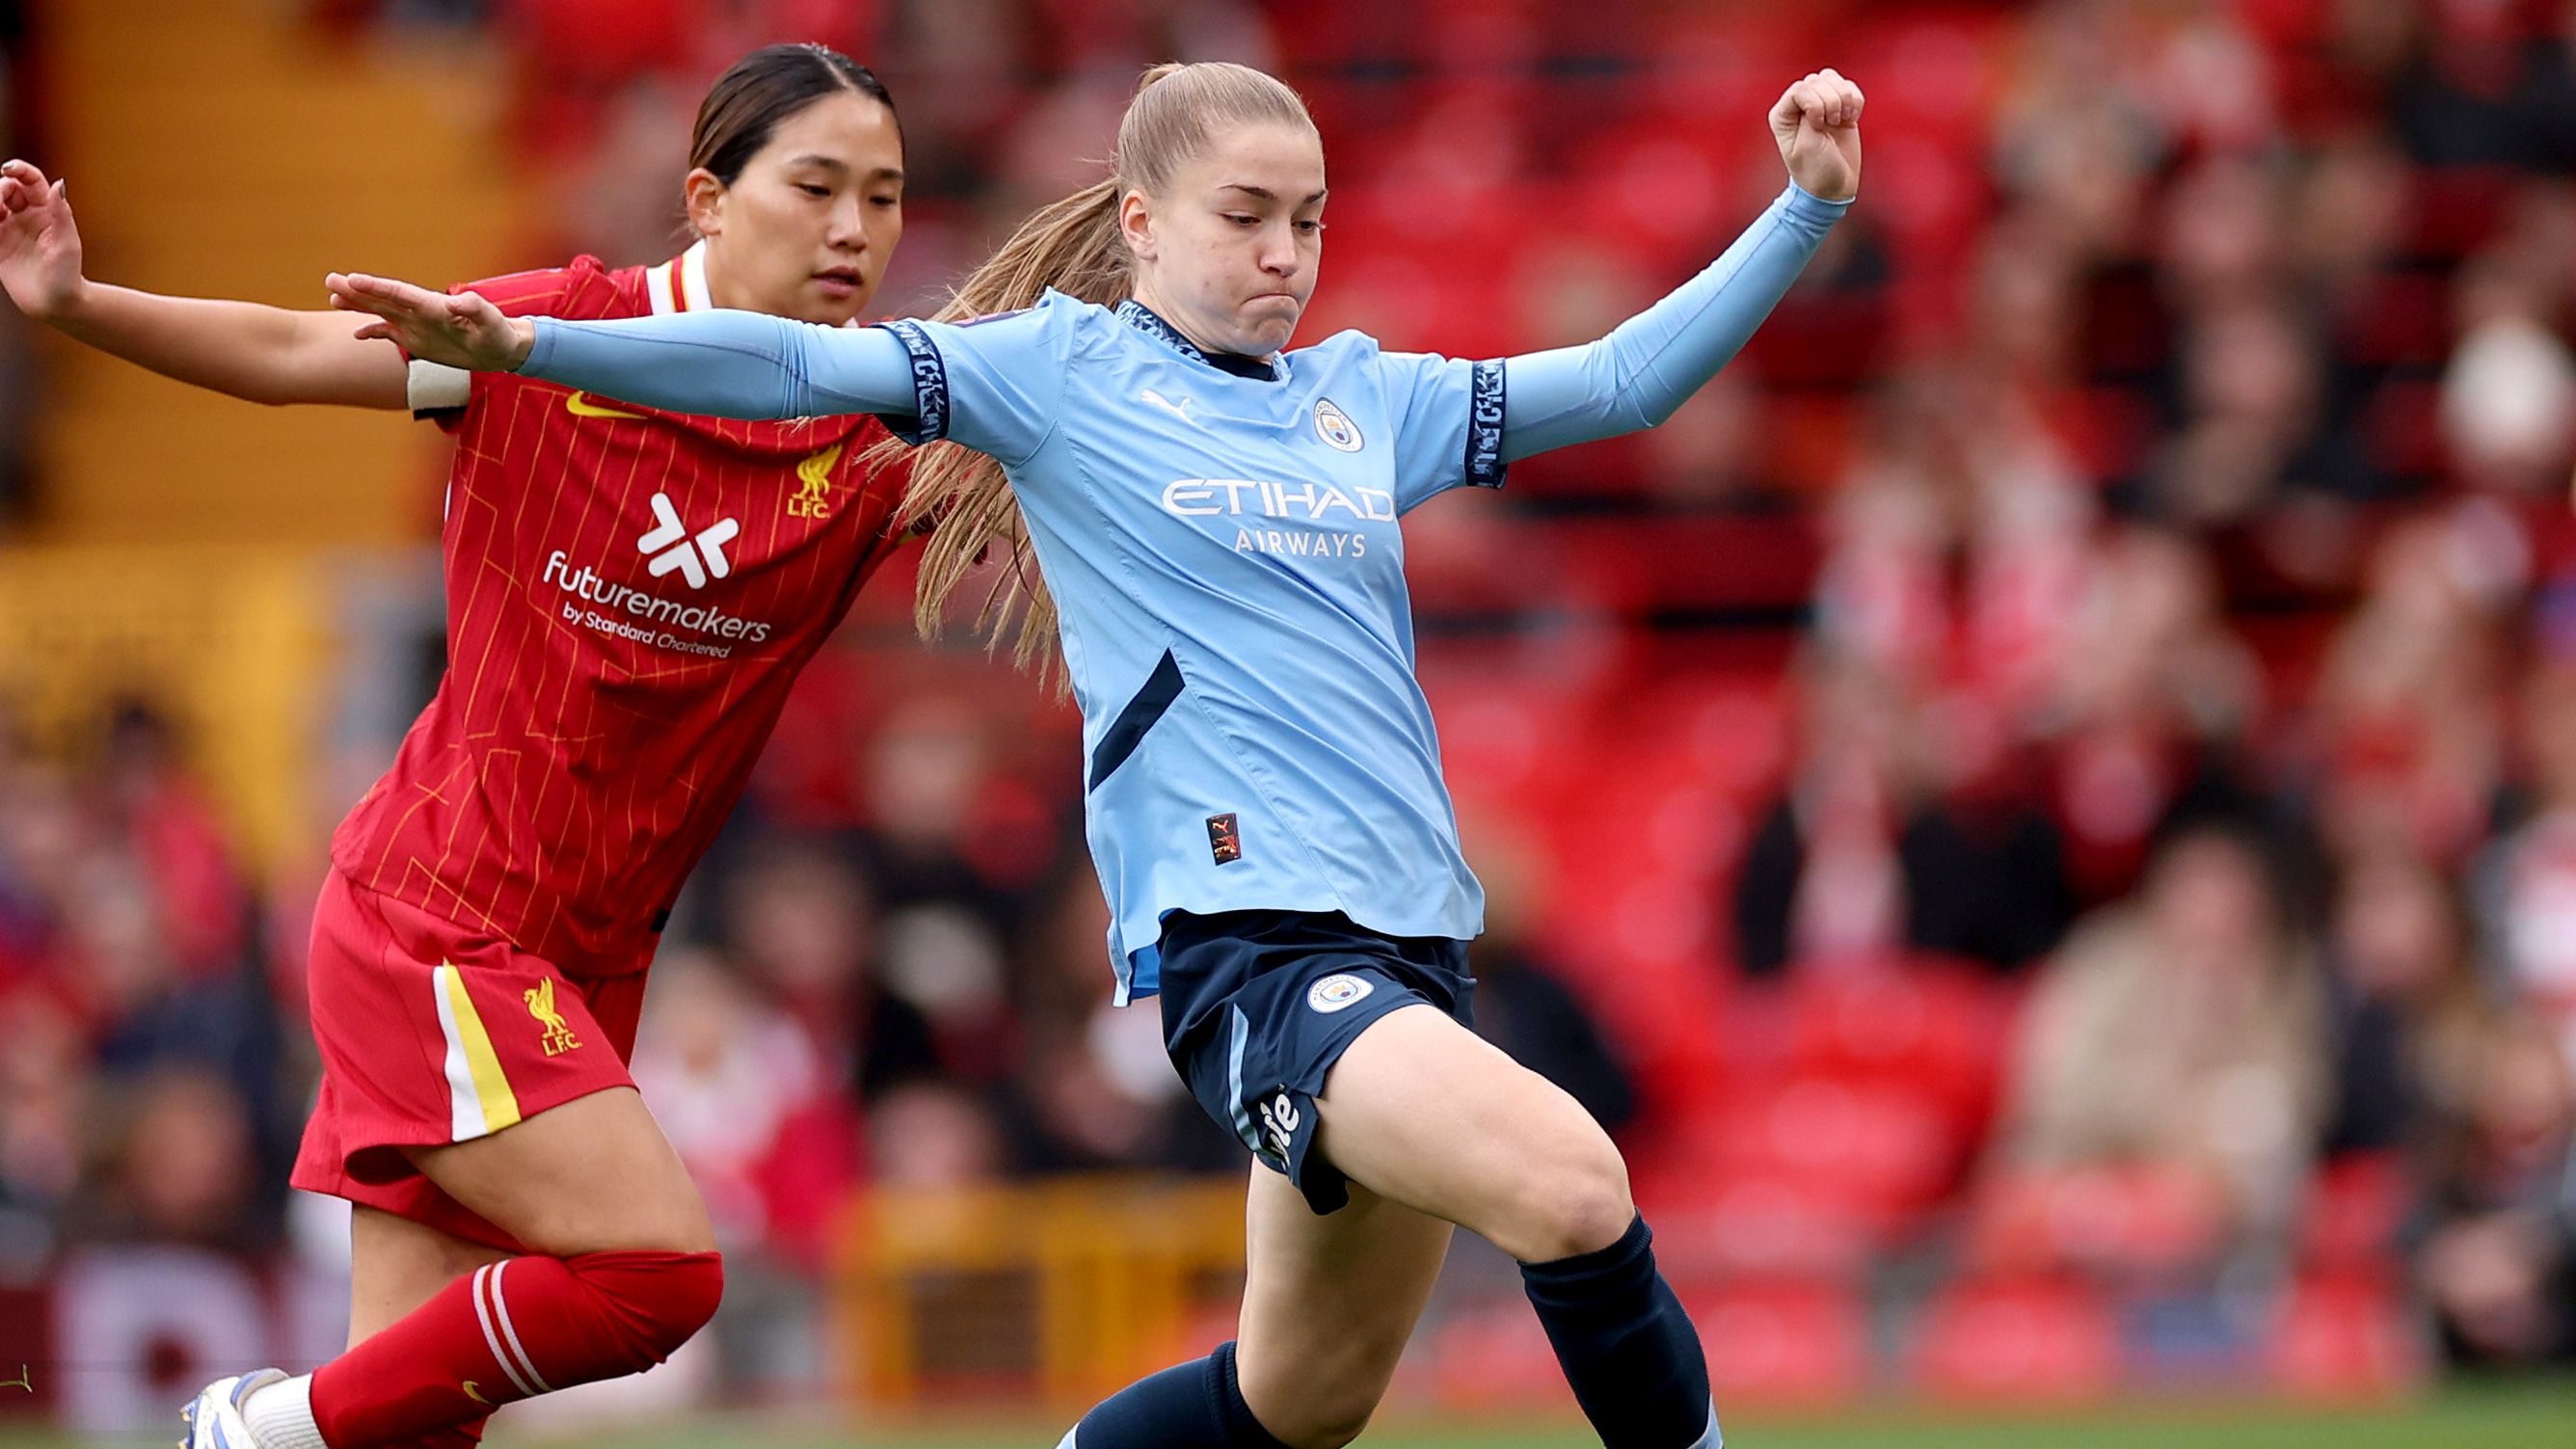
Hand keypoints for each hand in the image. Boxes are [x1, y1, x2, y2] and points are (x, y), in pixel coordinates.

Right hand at [0, 159, 85, 320]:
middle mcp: (26, 216)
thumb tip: (58, 183)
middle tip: (0, 203)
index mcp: (46, 211)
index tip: (8, 169)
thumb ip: (61, 213)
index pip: (30, 181)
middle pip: (6, 188)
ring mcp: (9, 229)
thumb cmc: (67, 273)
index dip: (19, 169)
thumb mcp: (67, 243)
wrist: (55, 303)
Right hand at [326, 271, 533, 370]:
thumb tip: (457, 302)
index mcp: (433, 305)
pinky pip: (390, 334)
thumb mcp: (491, 322)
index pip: (400, 293)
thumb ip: (475, 309)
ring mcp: (416, 325)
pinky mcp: (417, 340)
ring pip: (381, 311)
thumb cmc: (498, 332)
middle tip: (329, 279)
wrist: (501, 347)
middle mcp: (420, 312)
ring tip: (332, 296)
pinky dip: (373, 332)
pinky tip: (356, 334)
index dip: (376, 287)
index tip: (352, 279)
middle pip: (383, 298)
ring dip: (358, 304)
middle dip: (357, 290)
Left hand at [1770, 69, 1862, 202]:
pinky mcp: (1840, 107)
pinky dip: (1856, 100)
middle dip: (1831, 100)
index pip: (1799, 88)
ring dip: (1844, 97)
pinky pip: (1849, 86)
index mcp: (1782, 114)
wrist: (1834, 186)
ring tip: (1842, 120)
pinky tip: (1851, 118)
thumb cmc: (1815, 170)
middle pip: (1817, 80)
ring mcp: (1820, 103)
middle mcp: (1799, 105)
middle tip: (1831, 125)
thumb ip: (1810, 111)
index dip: (1814, 102)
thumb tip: (1818, 84)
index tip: (1818, 126)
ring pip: (1833, 79)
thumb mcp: (1806, 144)